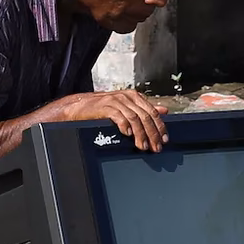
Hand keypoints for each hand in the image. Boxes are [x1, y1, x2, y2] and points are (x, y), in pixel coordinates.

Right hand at [42, 90, 170, 150]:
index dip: (160, 127)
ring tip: (142, 146)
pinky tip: (128, 135)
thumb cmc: (103, 109)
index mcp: (134, 96)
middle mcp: (127, 97)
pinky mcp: (105, 107)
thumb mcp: (127, 107)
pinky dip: (125, 126)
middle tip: (156, 147)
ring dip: (140, 135)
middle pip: (146, 116)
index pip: (152, 112)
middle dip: (153, 134)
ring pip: (135, 118)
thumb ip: (144, 109)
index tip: (164, 140)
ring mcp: (116, 101)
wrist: (79, 107)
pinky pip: (119, 117)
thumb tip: (164, 111)